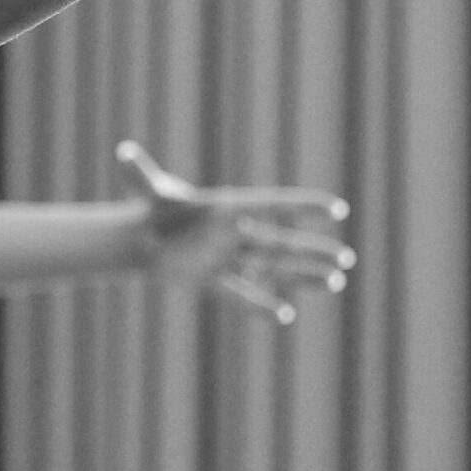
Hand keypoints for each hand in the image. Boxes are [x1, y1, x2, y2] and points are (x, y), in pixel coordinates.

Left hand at [117, 139, 354, 323]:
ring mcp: (227, 259)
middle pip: (281, 243)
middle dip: (313, 251)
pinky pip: (240, 296)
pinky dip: (258, 307)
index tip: (336, 208)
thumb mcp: (148, 192)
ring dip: (301, 276)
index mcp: (228, 208)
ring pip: (271, 269)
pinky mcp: (213, 281)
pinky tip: (284, 317)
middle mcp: (235, 234)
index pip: (273, 205)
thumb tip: (123, 154)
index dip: (303, 206)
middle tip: (346, 258)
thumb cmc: (154, 211)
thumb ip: (140, 174)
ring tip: (335, 282)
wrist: (142, 239)